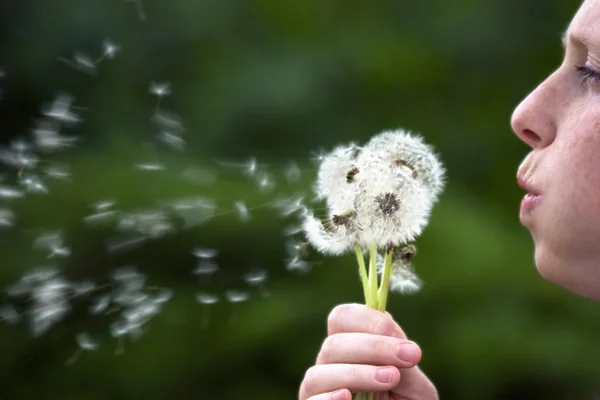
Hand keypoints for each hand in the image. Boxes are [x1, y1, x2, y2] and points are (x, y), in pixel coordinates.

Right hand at [298, 303, 437, 399]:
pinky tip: (348, 397)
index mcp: (351, 347)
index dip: (370, 322)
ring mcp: (319, 392)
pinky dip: (327, 398)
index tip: (406, 343)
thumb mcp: (414, 384)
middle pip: (333, 344)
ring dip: (357, 373)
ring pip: (319, 373)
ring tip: (390, 380)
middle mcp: (330, 366)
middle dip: (374, 347)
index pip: (342, 317)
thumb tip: (387, 322)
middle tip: (408, 359)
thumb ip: (401, 357)